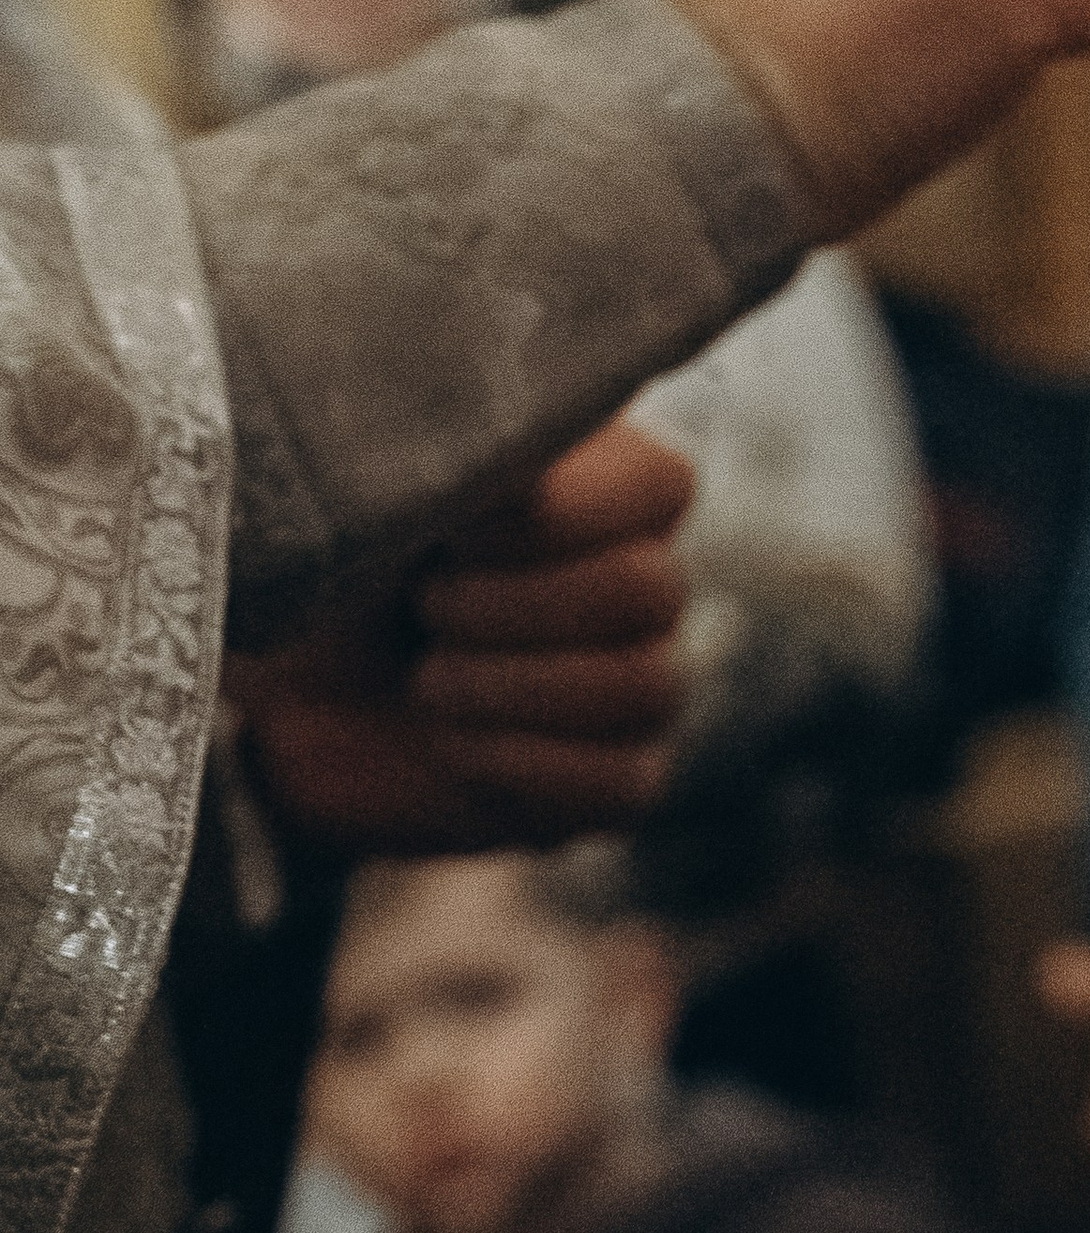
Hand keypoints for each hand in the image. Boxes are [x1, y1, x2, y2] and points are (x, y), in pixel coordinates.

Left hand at [230, 419, 693, 852]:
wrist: (286, 690)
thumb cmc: (342, 562)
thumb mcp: (379, 489)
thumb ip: (451, 451)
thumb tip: (507, 461)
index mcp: (604, 487)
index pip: (661, 485)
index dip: (560, 512)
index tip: (457, 529)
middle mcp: (643, 580)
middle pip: (650, 589)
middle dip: (514, 605)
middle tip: (425, 604)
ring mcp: (639, 684)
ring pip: (644, 685)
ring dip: (508, 686)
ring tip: (426, 680)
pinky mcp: (610, 779)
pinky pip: (619, 781)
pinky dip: (517, 763)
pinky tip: (448, 742)